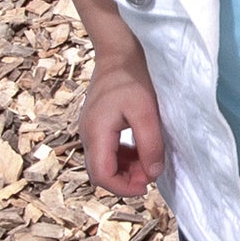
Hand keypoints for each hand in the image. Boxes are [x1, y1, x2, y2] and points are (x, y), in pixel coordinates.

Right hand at [82, 70, 163, 193]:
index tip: (145, 186)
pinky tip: (140, 151)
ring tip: (148, 161)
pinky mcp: (97, 126)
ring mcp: (90, 130)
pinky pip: (107, 152)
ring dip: (126, 170)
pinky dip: (124, 158)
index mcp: (96, 132)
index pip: (102, 175)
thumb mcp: (147, 112)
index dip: (123, 188)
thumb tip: (152, 173)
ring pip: (105, 164)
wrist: (118, 52)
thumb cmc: (132, 76)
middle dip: (126, 180)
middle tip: (151, 171)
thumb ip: (150, 145)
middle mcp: (87, 134)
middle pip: (101, 173)